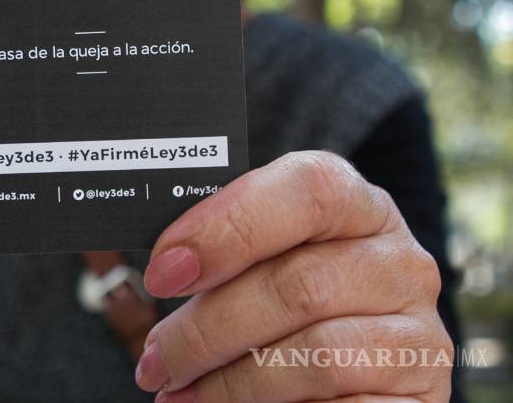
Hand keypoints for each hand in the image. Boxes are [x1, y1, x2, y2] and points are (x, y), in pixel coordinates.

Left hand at [136, 151, 453, 402]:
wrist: (345, 371)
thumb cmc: (276, 302)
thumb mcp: (258, 261)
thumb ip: (220, 251)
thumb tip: (167, 265)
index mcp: (356, 207)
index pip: (309, 190)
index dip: (229, 228)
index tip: (163, 273)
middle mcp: (399, 261)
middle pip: (298, 285)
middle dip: (207, 330)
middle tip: (154, 360)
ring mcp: (419, 332)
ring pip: (317, 355)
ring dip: (231, 382)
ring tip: (179, 392)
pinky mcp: (418, 395)